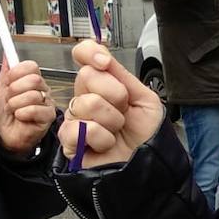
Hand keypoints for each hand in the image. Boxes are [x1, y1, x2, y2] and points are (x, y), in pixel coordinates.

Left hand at [0, 59, 55, 156]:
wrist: (0, 136)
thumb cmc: (1, 116)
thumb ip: (5, 71)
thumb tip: (7, 54)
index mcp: (31, 81)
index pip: (31, 66)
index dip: (16, 73)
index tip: (8, 82)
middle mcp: (42, 90)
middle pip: (34, 79)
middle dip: (15, 90)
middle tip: (10, 99)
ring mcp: (47, 103)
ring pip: (33, 95)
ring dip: (15, 104)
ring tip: (13, 111)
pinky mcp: (49, 117)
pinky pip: (35, 109)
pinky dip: (22, 114)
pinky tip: (20, 118)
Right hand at [59, 40, 166, 168]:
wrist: (149, 165)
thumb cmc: (147, 135)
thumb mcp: (145, 99)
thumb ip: (122, 76)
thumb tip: (101, 56)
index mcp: (103, 85)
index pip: (84, 56)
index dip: (89, 53)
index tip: (105, 63)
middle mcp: (85, 97)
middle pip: (87, 76)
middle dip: (115, 95)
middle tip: (124, 112)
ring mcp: (75, 118)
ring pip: (86, 103)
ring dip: (111, 120)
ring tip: (116, 132)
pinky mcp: (69, 141)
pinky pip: (79, 128)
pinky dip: (101, 137)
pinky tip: (105, 144)